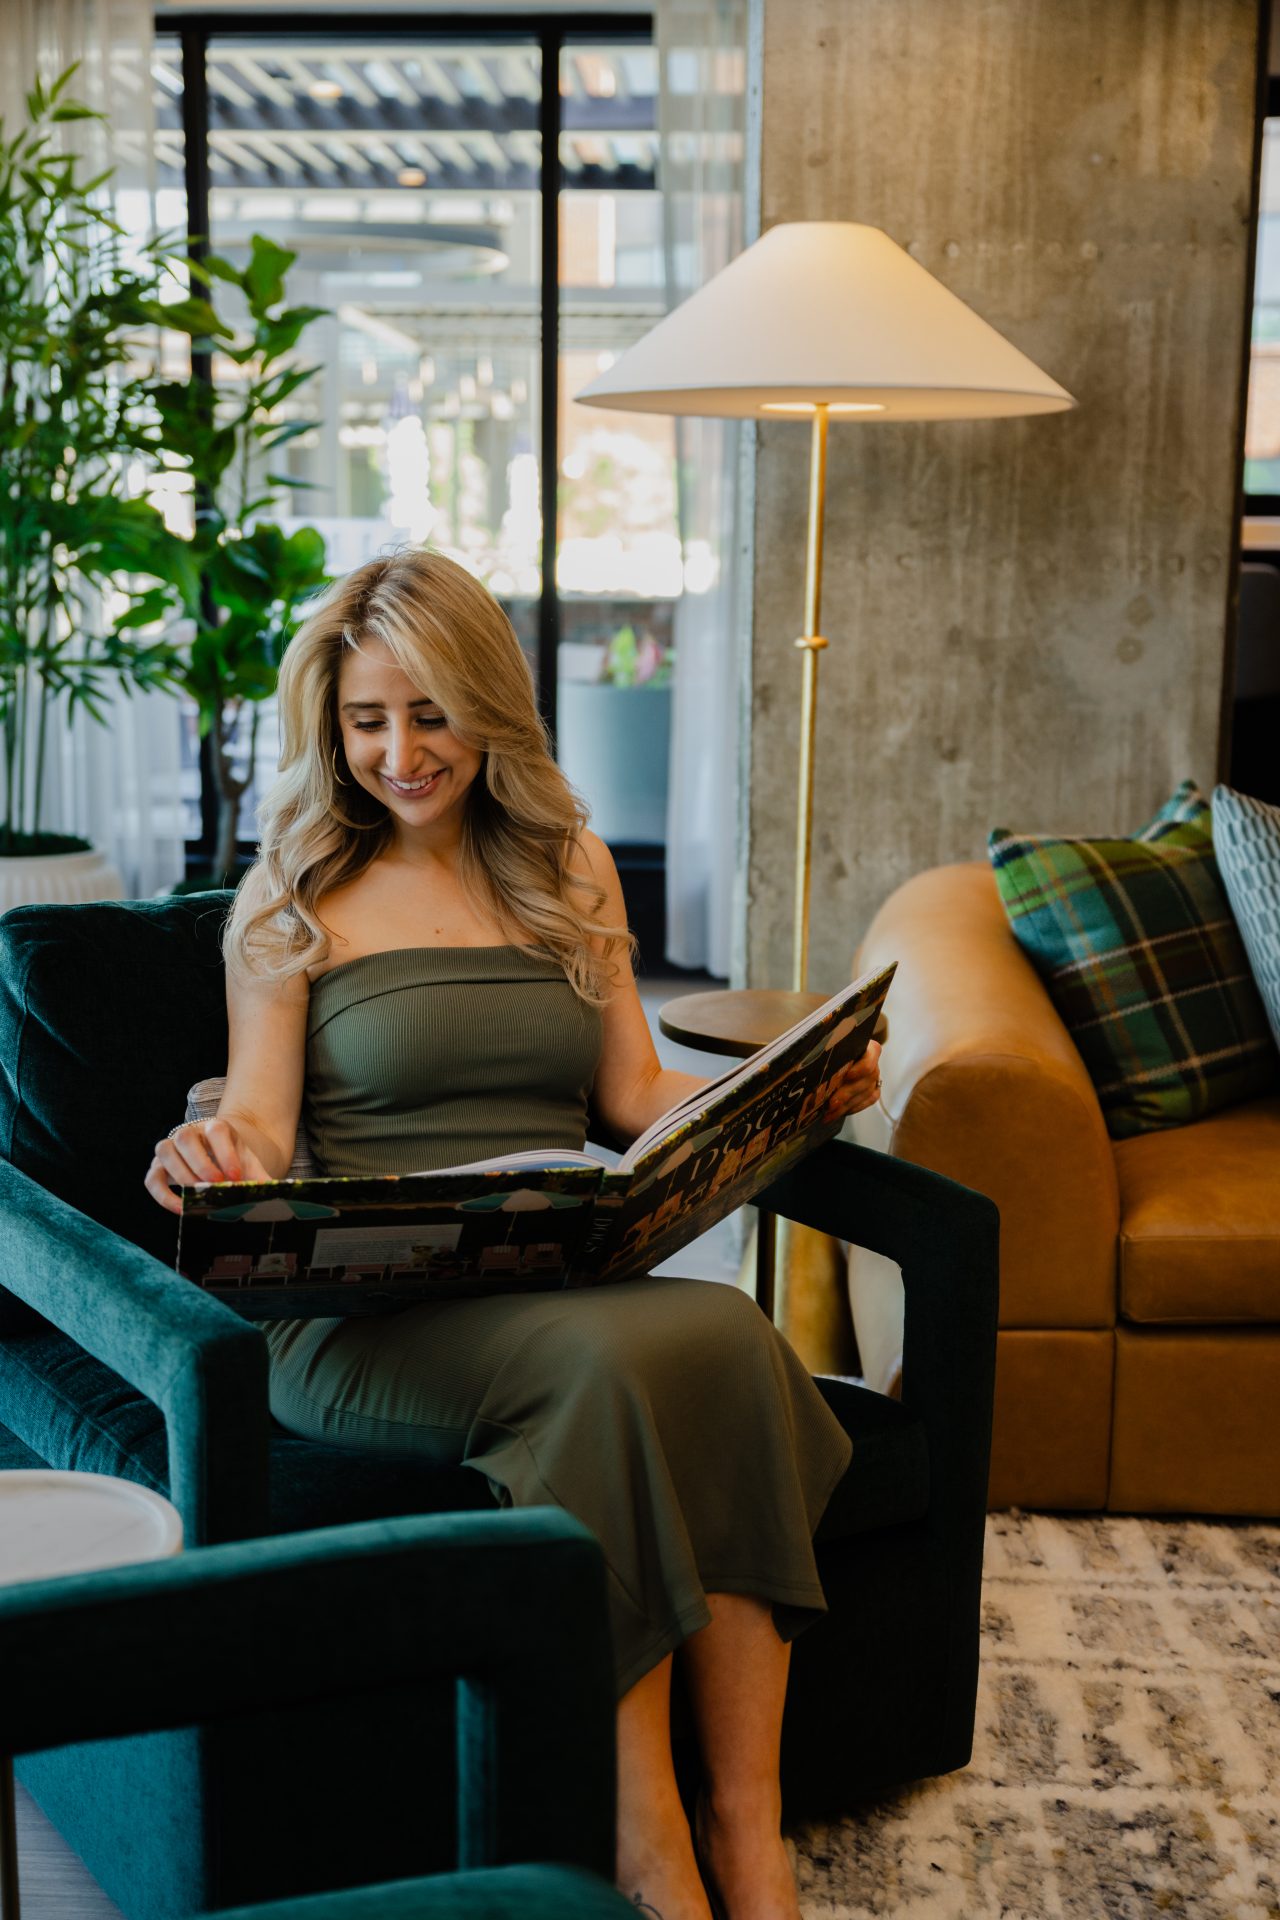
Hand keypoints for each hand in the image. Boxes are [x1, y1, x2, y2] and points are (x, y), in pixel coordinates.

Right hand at [144, 1119, 271, 1216]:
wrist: (217, 1159)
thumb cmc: (233, 1163)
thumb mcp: (248, 1166)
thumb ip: (259, 1178)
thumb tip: (276, 1195)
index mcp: (214, 1127)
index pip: (216, 1130)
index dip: (226, 1153)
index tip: (236, 1177)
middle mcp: (189, 1132)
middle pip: (185, 1137)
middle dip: (201, 1163)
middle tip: (216, 1185)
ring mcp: (170, 1148)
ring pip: (164, 1151)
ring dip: (181, 1175)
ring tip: (199, 1196)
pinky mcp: (158, 1167)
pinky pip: (152, 1178)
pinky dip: (163, 1195)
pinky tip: (181, 1209)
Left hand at [821, 1038, 882, 1123]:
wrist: (838, 1059)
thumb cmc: (833, 1052)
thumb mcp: (831, 1049)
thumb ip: (829, 1052)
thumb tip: (813, 1061)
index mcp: (866, 1047)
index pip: (872, 1055)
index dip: (861, 1067)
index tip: (848, 1075)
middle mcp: (873, 1062)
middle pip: (866, 1079)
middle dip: (847, 1093)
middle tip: (831, 1103)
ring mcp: (874, 1078)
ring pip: (866, 1093)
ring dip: (846, 1106)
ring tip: (828, 1113)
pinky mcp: (873, 1091)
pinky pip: (867, 1102)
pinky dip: (851, 1108)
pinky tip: (837, 1114)